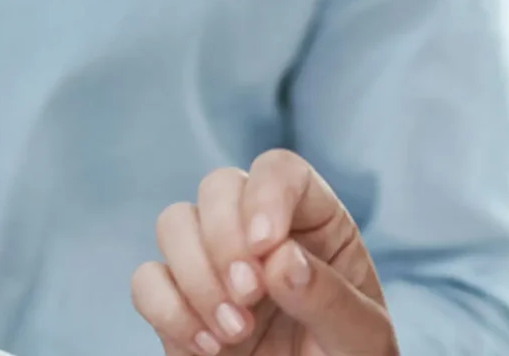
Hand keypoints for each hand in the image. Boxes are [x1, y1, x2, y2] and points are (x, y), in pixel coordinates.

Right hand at [131, 150, 398, 355]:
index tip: (266, 247)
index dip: (266, 194)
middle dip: (224, 240)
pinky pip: (146, 281)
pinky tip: (209, 347)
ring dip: (197, 277)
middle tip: (249, 296)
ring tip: (235, 333)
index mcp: (313, 223)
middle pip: (217, 187)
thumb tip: (279, 259)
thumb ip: (329, 297)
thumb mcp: (361, 337)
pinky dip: (168, 311)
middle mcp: (257, 232)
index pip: (280, 171)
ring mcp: (213, 265)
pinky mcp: (178, 304)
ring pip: (174, 224)